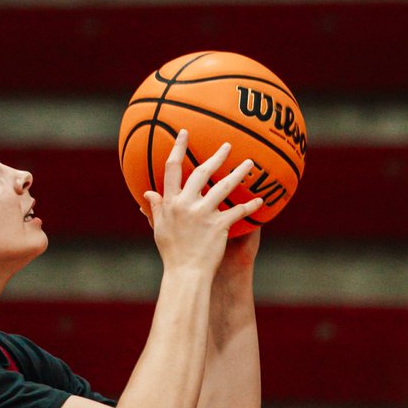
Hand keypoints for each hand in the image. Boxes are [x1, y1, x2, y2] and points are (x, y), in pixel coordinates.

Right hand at [142, 131, 264, 278]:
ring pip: (224, 187)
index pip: (172, 170)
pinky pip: (238, 212)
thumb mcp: (159, 230)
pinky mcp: (219, 226)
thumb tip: (147, 193)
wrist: (185, 274)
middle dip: (215, 156)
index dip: (177, 149)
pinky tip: (261, 200)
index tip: (184, 133)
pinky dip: (250, 206)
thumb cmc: (172, 254)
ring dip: (238, 173)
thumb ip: (155, 209)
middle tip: (227, 145)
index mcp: (170, 203)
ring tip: (250, 164)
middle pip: (201, 172)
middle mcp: (186, 205)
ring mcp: (203, 215)